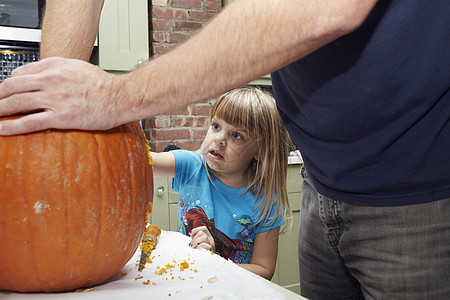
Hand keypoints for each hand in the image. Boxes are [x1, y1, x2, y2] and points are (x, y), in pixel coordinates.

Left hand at [0, 57, 125, 134]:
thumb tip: (37, 74)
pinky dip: (10, 127)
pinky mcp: (61, 117)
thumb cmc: (103, 85)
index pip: (20, 73)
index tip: (4, 92)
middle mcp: (51, 80)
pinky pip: (29, 122)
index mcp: (54, 67)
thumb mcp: (77, 66)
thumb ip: (55, 68)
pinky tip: (1, 129)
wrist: (121, 97)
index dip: (8, 83)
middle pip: (11, 87)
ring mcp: (55, 99)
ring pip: (16, 103)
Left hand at [189, 226, 215, 252]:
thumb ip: (196, 238)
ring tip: (193, 247)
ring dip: (196, 242)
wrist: (209, 262)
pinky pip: (207, 246)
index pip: (204, 228)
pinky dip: (201, 247)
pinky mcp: (211, 251)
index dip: (196, 229)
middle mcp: (210, 239)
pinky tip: (198, 250)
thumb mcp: (199, 243)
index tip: (190, 234)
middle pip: (201, 232)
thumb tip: (190, 233)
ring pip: (204, 237)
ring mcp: (211, 245)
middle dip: (194, 238)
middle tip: (192, 245)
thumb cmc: (202, 252)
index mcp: (208, 237)